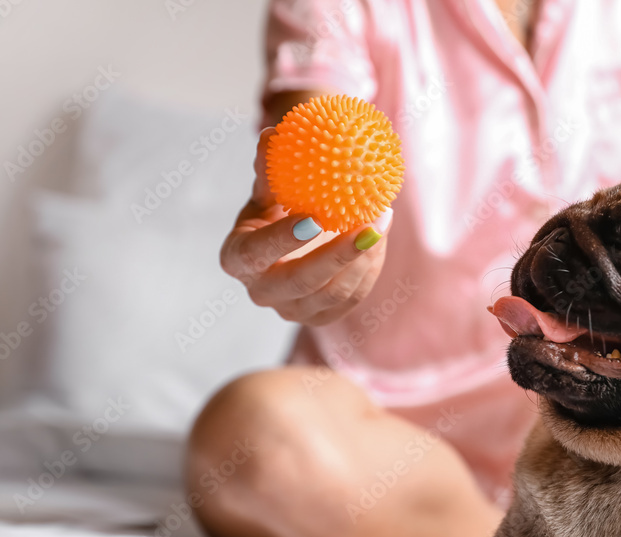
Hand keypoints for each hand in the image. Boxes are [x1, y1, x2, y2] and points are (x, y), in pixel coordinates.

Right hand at [221, 127, 390, 325]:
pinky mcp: (321, 317)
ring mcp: (292, 310)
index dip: (283, 240)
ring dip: (364, 257)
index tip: (314, 218)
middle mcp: (261, 292)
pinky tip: (380, 235)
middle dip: (338, 255)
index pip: (256, 253)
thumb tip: (273, 135)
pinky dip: (370, 266)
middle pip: (301, 282)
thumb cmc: (277, 206)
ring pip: (334, 293)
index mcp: (238, 259)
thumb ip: (270, 167)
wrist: (293, 239)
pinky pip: (353, 297)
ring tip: (382, 219)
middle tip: (369, 223)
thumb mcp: (268, 187)